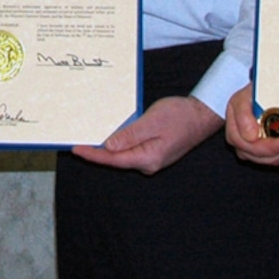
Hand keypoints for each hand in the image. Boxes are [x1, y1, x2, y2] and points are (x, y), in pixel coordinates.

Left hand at [71, 95, 221, 174]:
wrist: (202, 115)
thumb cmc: (181, 116)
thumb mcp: (152, 121)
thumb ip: (130, 135)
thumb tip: (108, 147)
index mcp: (148, 158)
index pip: (113, 159)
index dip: (93, 155)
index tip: (76, 149)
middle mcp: (149, 163)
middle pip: (116, 160)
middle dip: (97, 153)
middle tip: (77, 144)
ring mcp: (152, 159)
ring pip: (124, 155)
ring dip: (107, 148)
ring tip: (90, 140)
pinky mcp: (154, 152)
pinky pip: (132, 150)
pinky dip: (119, 144)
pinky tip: (111, 137)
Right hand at [224, 85, 278, 164]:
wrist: (254, 95)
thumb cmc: (248, 96)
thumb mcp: (241, 98)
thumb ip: (243, 114)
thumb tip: (251, 136)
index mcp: (236, 135)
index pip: (255, 148)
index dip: (275, 147)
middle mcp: (246, 147)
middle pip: (270, 157)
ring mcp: (259, 152)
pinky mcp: (272, 152)